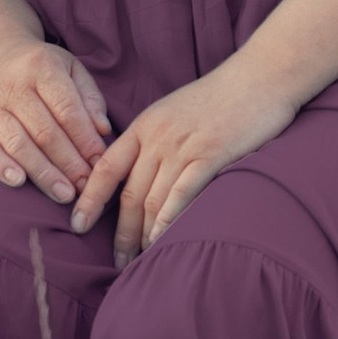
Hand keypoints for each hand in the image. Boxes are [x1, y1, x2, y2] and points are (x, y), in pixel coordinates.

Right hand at [0, 40, 112, 205]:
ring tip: (64, 194)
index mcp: (41, 67)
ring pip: (19, 145)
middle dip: (69, 164)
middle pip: (45, 133)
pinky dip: (0, 167)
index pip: (68, 111)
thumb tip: (102, 130)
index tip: (100, 165)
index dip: (86, 141)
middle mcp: (12, 84)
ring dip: (43, 174)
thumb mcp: (69, 68)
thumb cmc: (38, 67)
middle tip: (87, 187)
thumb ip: (90, 98)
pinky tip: (19, 182)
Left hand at [70, 61, 294, 259]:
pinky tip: (162, 243)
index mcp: (145, 126)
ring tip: (140, 261)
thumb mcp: (174, 112)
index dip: (89, 198)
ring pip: (152, 200)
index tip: (77, 224)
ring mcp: (183, 147)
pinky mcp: (211, 155)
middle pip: (129, 193)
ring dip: (143, 236)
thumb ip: (155, 141)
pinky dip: (168, 223)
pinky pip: (181, 195)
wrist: (260, 76)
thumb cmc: (221, 98)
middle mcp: (158, 137)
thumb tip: (140, 176)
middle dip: (120, 233)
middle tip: (117, 262)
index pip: (106, 167)